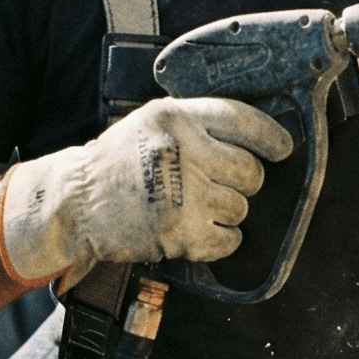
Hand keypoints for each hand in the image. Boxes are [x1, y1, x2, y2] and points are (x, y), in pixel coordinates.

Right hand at [0, 98, 292, 286]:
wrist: (75, 204)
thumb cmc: (117, 162)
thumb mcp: (151, 122)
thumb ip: (196, 122)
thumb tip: (253, 132)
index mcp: (177, 118)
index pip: (243, 120)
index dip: (270, 136)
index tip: (283, 147)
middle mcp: (183, 152)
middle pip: (250, 171)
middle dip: (244, 181)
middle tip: (222, 184)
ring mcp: (184, 195)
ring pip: (241, 207)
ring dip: (228, 211)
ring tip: (199, 207)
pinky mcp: (180, 233)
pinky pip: (229, 240)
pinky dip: (222, 240)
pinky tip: (201, 230)